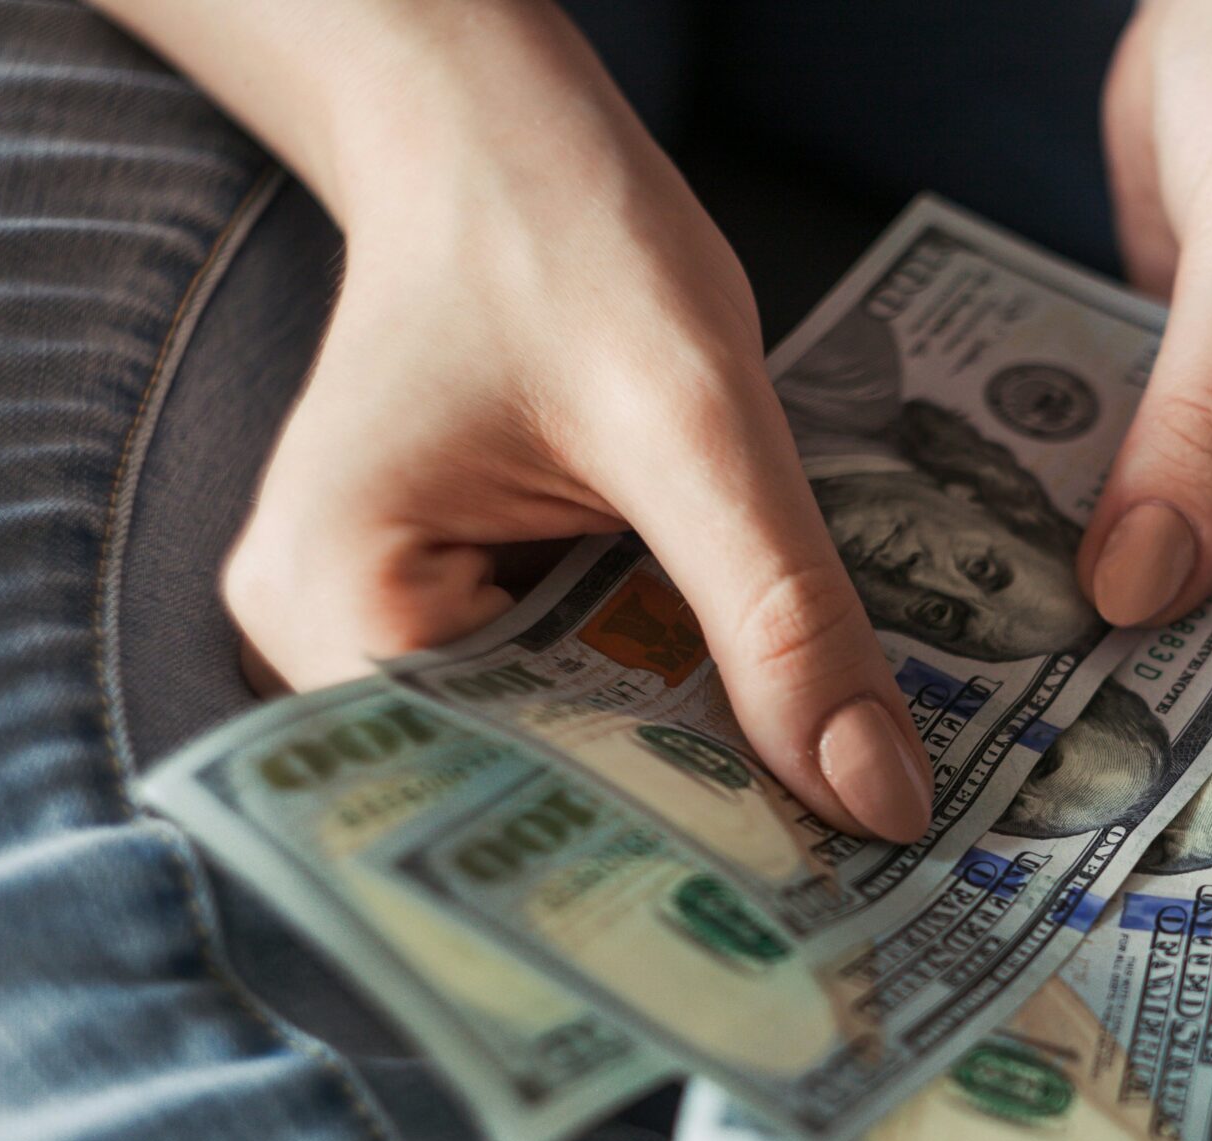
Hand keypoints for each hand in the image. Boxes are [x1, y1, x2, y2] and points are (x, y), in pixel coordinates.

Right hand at [189, 1, 931, 840]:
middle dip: (691, 840)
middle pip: (534, 799)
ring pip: (573, 761)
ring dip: (700, 788)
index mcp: (332, 603)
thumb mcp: (695, 420)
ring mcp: (398, 640)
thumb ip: (780, 612)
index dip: (651, 866)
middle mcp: (335, 647)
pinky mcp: (471, 624)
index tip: (801, 926)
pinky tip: (788, 756)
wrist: (505, 144)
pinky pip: (588, 705)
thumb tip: (880, 801)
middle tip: (859, 917)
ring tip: (843, 855)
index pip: (496, 799)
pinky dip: (684, 723)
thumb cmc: (560, 233)